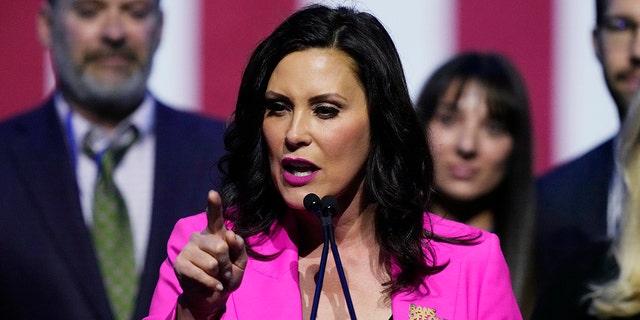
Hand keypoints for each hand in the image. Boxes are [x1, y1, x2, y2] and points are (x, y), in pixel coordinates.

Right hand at [174, 190, 246, 318]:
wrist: (212, 296)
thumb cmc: (227, 275)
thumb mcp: (240, 263)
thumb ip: (239, 248)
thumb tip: (231, 235)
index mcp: (215, 233)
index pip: (215, 216)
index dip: (214, 205)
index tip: (212, 193)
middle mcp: (199, 237)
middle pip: (220, 246)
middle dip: (227, 264)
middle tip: (225, 272)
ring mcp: (188, 249)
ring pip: (212, 262)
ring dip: (219, 275)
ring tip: (216, 277)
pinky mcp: (180, 264)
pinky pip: (201, 274)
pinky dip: (212, 283)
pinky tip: (214, 285)